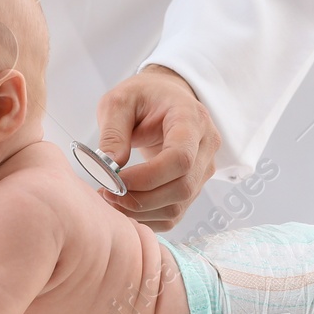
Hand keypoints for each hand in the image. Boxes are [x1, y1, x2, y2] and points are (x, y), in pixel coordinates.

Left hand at [96, 64, 219, 229]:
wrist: (166, 98)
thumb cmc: (144, 96)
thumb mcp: (119, 101)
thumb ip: (113, 132)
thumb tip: (109, 167)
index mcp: (191, 119)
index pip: (181, 158)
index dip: (148, 177)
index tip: (116, 180)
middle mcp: (206, 146)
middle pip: (182, 187)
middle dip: (141, 199)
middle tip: (107, 193)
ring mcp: (204, 169)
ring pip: (178, 206)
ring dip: (141, 211)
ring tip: (111, 198)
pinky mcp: (195, 186)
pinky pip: (174, 214)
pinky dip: (147, 217)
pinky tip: (125, 205)